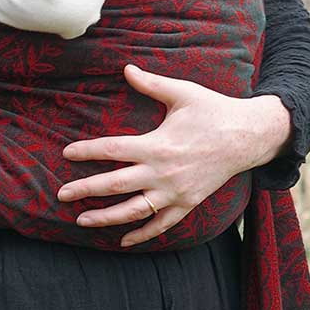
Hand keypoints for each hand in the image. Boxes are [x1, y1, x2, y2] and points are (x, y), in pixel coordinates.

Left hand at [57, 64, 292, 245]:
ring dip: (106, 218)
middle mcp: (163, 172)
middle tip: (62, 194)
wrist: (248, 137)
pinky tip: (124, 241)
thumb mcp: (182, 92)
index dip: (87, 151)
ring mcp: (175, 192)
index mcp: (157, 144)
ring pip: (134, 211)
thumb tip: (126, 68)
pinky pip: (161, 224)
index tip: (67, 153)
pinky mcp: (188, 203)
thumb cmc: (213, 110)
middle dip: (85, 190)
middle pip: (115, 185)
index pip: (112, 150)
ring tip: (82, 220)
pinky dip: (142, 234)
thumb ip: (151, 84)